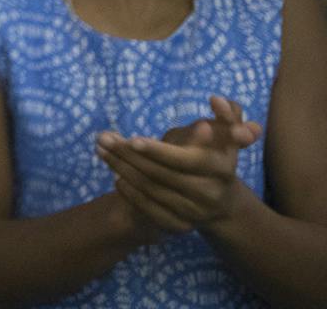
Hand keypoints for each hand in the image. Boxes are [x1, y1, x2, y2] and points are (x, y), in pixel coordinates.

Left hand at [97, 96, 261, 233]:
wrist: (221, 200)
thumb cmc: (215, 153)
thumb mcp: (225, 133)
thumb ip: (224, 116)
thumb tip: (216, 100)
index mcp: (221, 169)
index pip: (184, 160)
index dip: (157, 151)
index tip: (132, 139)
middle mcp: (210, 194)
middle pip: (161, 174)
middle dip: (128, 155)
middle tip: (102, 138)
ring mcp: (195, 213)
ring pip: (151, 190)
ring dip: (122, 169)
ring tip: (101, 150)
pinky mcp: (181, 226)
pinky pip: (150, 210)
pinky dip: (130, 193)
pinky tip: (117, 176)